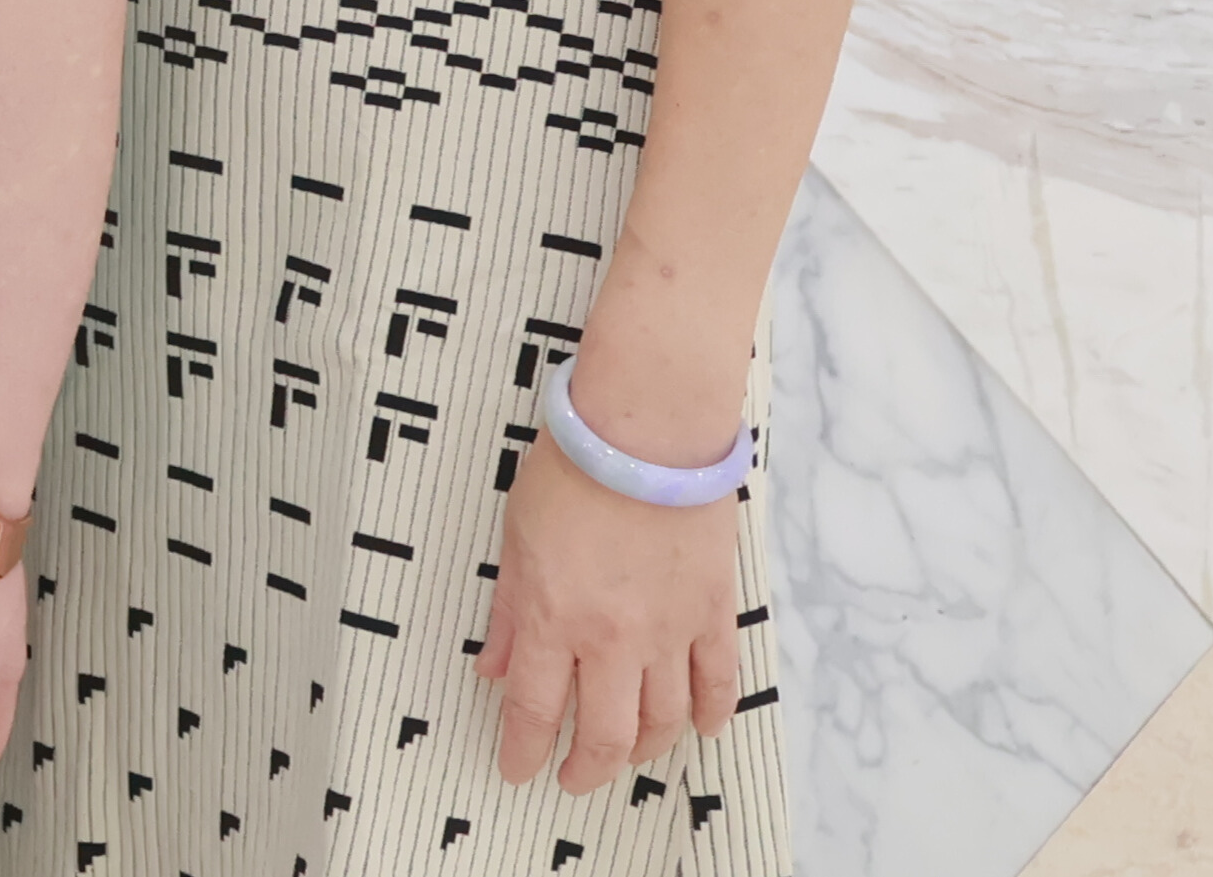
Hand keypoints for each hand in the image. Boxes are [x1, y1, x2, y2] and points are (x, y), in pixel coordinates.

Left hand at [482, 415, 744, 795]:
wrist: (646, 435)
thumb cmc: (572, 472)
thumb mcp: (516, 540)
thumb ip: (511, 612)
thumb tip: (495, 668)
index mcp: (556, 619)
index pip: (537, 709)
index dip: (525, 749)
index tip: (519, 769)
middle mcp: (614, 639)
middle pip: (606, 733)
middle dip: (587, 767)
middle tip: (573, 778)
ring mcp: (669, 630)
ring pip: (664, 719)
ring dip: (645, 749)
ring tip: (627, 756)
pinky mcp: (712, 613)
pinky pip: (717, 682)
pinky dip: (710, 713)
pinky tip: (700, 729)